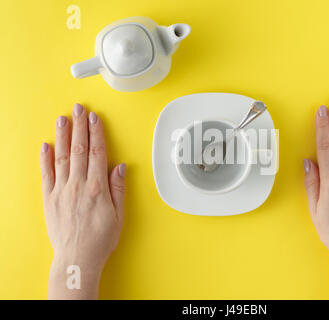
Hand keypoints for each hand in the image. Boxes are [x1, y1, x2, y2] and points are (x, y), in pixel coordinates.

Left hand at [40, 103, 125, 298]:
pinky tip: (45, 145)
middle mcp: (78, 185)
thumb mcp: (119, 215)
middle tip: (79, 109)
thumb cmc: (100, 239)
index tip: (94, 118)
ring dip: (62, 136)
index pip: (96, 153)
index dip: (96, 133)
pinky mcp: (49, 199)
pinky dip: (45, 158)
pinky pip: (46, 174)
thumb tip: (119, 168)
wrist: (77, 258)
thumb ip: (118, 189)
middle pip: (79, 149)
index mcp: (97, 188)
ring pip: (61, 157)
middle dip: (79, 127)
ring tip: (63, 119)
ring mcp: (61, 191)